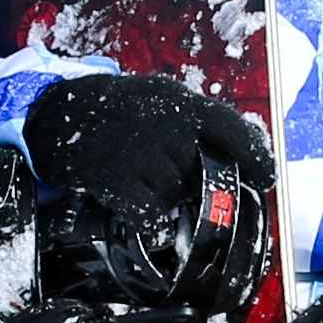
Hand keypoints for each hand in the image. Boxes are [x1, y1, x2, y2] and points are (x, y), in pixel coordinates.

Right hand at [11, 70, 267, 310]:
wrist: (55, 114)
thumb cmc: (115, 112)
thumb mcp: (157, 100)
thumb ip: (191, 123)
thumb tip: (234, 158)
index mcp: (178, 101)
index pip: (230, 127)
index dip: (254, 155)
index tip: (267, 178)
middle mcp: (163, 122)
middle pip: (204, 168)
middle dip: (198, 183)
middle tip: (183, 184)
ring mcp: (138, 150)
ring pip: (176, 192)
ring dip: (168, 197)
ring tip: (145, 183)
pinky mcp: (114, 176)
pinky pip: (149, 213)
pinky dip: (151, 221)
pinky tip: (144, 215)